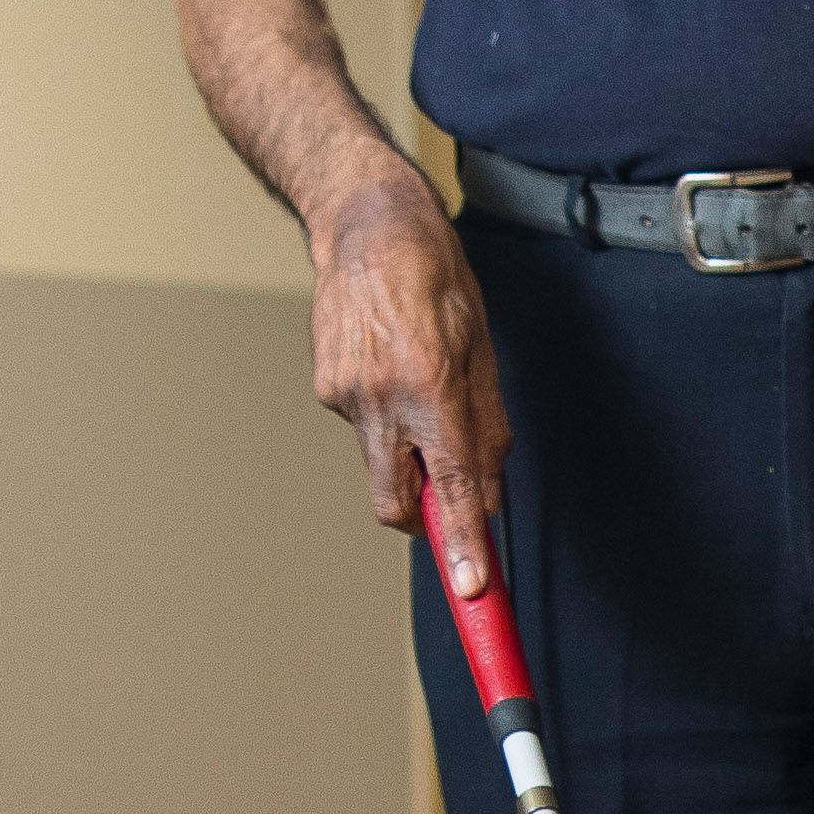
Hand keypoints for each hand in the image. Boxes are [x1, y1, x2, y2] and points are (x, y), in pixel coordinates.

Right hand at [305, 163, 508, 580]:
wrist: (367, 225)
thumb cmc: (436, 279)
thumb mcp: (483, 351)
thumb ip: (487, 429)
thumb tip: (490, 495)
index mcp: (428, 387)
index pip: (451, 487)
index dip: (462, 543)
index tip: (471, 588)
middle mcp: (379, 398)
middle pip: (395, 503)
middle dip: (424, 519)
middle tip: (450, 503)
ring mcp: (342, 394)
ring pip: (382, 461)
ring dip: (409, 449)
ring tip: (423, 384)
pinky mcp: (323, 386)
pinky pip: (365, 427)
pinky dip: (388, 417)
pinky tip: (395, 368)